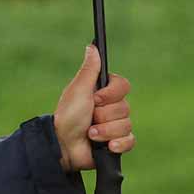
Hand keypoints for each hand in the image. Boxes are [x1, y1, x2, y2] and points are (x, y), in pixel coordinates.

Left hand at [53, 45, 134, 172]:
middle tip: (89, 118)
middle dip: (104, 116)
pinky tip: (107, 147)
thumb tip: (92, 46)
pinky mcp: (117, 143)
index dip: (111, 94)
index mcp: (104, 93)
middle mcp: (111, 108)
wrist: (63, 146)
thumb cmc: (68, 116)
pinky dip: (118, 144)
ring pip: (126, 125)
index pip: (124, 86)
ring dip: (105, 131)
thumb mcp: (78, 89)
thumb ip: (90, 69)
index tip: (96, 99)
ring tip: (90, 134)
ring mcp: (115, 126)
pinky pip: (130, 141)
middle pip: (125, 107)